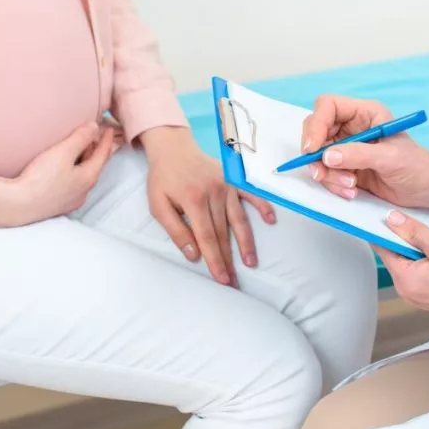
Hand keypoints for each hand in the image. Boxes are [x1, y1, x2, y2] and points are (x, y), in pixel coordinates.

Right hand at [0, 122, 114, 226]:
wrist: (18, 205)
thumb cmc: (41, 178)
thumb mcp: (63, 152)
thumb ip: (80, 138)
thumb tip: (95, 128)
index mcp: (89, 177)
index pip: (103, 154)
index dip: (107, 140)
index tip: (110, 129)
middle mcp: (84, 191)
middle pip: (94, 166)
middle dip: (95, 151)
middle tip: (94, 137)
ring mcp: (71, 200)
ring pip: (83, 176)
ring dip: (83, 162)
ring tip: (78, 150)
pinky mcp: (58, 205)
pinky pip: (71, 184)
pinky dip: (73, 172)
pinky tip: (63, 170)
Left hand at [140, 127, 274, 286]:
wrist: (173, 145)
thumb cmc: (163, 178)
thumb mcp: (158, 204)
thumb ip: (175, 230)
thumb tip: (193, 254)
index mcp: (194, 201)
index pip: (207, 238)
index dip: (215, 260)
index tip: (221, 279)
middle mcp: (214, 194)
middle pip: (224, 233)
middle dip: (229, 260)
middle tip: (234, 282)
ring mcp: (227, 186)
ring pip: (239, 219)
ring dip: (246, 242)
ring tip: (251, 262)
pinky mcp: (234, 179)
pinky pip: (252, 194)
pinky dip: (262, 207)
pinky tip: (271, 220)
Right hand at [301, 95, 428, 208]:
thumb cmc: (419, 167)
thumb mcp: (391, 158)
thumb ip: (358, 154)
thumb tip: (327, 155)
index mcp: (365, 113)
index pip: (327, 106)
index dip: (316, 124)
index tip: (313, 148)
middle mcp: (353, 128)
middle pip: (316, 131)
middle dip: (317, 154)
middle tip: (322, 172)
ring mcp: (347, 148)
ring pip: (318, 156)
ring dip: (327, 174)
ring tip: (349, 186)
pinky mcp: (346, 168)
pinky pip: (326, 173)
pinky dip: (332, 184)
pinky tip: (351, 191)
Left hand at [374, 210, 428, 318]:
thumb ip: (414, 232)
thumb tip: (392, 220)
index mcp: (405, 280)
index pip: (383, 250)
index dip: (383, 232)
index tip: (385, 218)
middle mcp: (408, 293)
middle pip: (395, 259)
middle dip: (403, 241)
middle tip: (416, 226)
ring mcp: (419, 298)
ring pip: (408, 267)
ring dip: (416, 252)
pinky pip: (419, 276)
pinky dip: (424, 263)